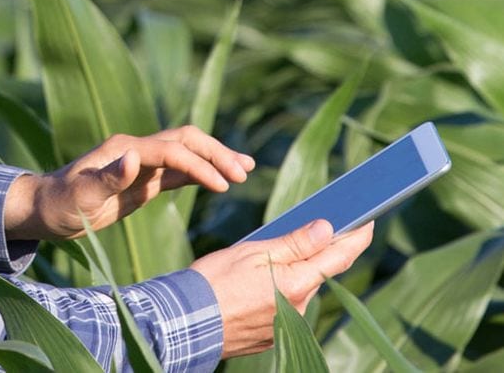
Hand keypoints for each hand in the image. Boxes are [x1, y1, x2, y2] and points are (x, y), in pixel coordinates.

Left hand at [5, 126, 254, 240]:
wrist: (45, 208)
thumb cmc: (59, 205)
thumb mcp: (79, 197)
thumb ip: (107, 178)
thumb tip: (134, 157)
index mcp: (126, 150)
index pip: (173, 150)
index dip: (200, 165)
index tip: (223, 185)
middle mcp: (138, 149)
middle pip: (187, 140)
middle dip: (216, 153)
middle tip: (243, 172)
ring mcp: (143, 162)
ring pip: (188, 151)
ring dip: (216, 157)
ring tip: (246, 168)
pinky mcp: (145, 178)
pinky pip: (180, 170)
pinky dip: (202, 171)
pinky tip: (220, 179)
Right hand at [191, 219, 373, 358]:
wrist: (186, 322)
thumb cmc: (215, 280)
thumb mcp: (254, 251)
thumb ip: (295, 242)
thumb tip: (327, 229)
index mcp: (297, 283)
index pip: (339, 257)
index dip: (356, 237)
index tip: (369, 221)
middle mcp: (299, 308)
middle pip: (319, 271)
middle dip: (317, 251)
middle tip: (311, 227)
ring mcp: (287, 324)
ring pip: (301, 288)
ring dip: (294, 271)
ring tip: (267, 256)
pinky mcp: (273, 334)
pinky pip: (286, 304)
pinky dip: (280, 288)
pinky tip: (256, 281)